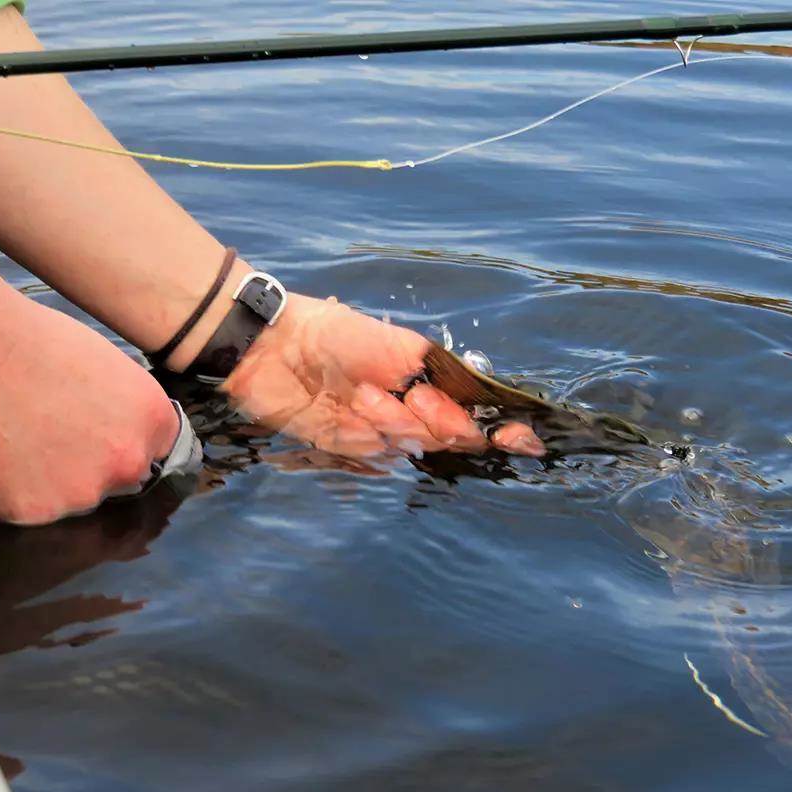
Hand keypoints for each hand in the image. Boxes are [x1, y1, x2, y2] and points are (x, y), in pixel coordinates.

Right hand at [0, 298, 179, 523]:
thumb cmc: (29, 338)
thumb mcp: (106, 364)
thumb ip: (124, 411)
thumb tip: (117, 434)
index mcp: (151, 423)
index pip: (153, 454)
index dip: (118, 444)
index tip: (92, 435)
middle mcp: (125, 466)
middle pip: (112, 484)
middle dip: (84, 467)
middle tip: (43, 434)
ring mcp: (76, 495)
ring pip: (65, 502)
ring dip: (42, 483)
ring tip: (9, 438)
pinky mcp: (24, 513)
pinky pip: (15, 510)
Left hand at [218, 294, 544, 457]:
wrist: (274, 346)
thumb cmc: (338, 335)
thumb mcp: (399, 346)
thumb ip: (441, 374)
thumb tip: (477, 408)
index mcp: (432, 384)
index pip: (479, 415)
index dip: (504, 432)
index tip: (516, 437)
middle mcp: (413, 413)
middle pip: (451, 438)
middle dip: (437, 421)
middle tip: (412, 397)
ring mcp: (381, 434)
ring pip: (411, 447)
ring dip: (391, 422)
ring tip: (361, 393)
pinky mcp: (347, 449)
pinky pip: (372, 456)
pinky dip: (363, 436)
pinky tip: (344, 412)